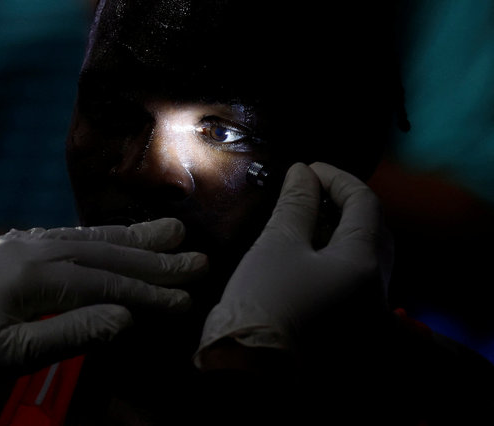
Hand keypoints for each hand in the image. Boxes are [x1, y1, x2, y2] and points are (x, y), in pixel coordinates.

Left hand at [0, 218, 206, 374]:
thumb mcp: (14, 353)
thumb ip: (74, 333)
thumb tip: (127, 320)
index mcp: (34, 274)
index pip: (106, 283)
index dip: (148, 293)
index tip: (185, 299)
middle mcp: (34, 247)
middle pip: (106, 252)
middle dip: (154, 258)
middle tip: (196, 256)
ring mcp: (24, 241)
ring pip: (90, 237)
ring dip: (132, 237)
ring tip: (169, 231)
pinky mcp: (16, 244)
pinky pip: (69, 236)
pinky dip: (101, 237)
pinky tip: (118, 236)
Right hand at [195, 162, 392, 367]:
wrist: (251, 369)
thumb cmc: (264, 303)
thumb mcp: (278, 244)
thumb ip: (297, 204)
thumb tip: (303, 173)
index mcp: (364, 263)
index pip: (364, 203)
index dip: (336, 178)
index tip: (307, 169)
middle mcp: (376, 288)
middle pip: (373, 229)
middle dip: (345, 202)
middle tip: (312, 190)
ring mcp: (365, 310)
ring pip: (364, 254)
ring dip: (342, 228)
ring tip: (309, 214)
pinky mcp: (349, 323)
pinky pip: (354, 277)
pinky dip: (336, 254)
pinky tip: (310, 248)